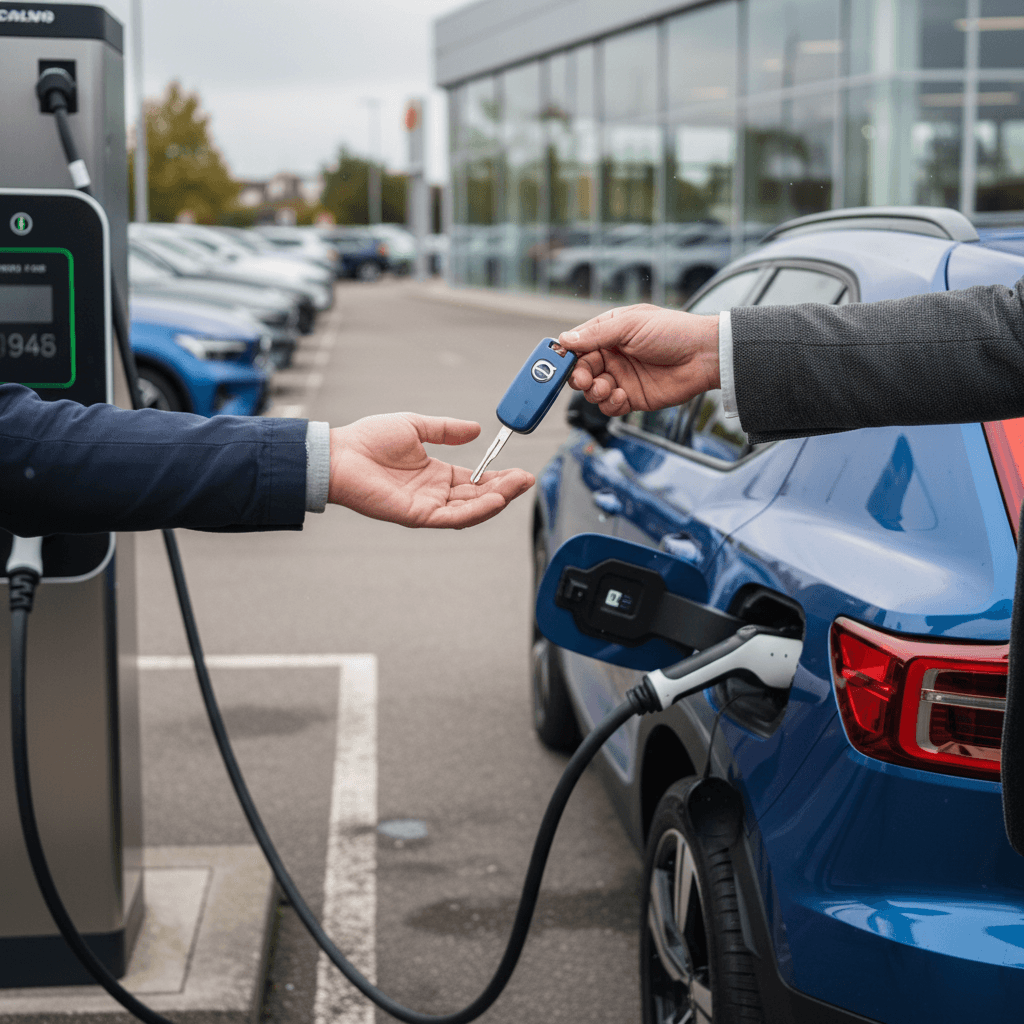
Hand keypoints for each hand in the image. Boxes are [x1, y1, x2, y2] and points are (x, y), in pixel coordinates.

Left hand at [328, 413, 533, 528]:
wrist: (340, 454)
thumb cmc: (368, 440)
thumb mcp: (416, 426)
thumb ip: (446, 430)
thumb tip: (475, 429)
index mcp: (435, 474)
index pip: (475, 481)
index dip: (498, 477)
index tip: (519, 471)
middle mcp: (434, 493)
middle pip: (478, 497)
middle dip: (505, 489)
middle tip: (527, 480)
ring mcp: (427, 506)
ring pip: (470, 510)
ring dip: (496, 500)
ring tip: (517, 487)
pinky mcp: (417, 516)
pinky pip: (452, 518)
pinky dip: (475, 511)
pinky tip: (493, 500)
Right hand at [558, 304, 720, 415]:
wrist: (703, 356)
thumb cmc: (673, 332)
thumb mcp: (630, 324)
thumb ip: (596, 334)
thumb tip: (564, 340)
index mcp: (610, 333)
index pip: (578, 345)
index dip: (566, 355)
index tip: (556, 363)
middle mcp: (613, 356)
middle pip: (581, 371)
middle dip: (579, 377)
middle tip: (585, 379)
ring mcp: (622, 377)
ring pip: (592, 391)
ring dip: (594, 392)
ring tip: (607, 387)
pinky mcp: (632, 397)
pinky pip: (609, 406)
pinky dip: (609, 404)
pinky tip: (620, 396)